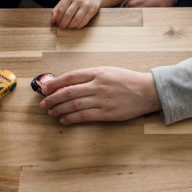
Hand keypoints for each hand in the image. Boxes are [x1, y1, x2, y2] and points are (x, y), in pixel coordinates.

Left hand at [39, 67, 160, 123]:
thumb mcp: (108, 71)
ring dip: (59, 110)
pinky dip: (71, 118)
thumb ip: (89, 76)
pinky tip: (64, 120)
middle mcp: (98, 85)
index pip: (70, 77)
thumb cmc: (126, 80)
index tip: (45, 89)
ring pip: (74, 105)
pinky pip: (84, 116)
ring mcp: (103, 100)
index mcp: (97, 72)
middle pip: (68, 92)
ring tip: (51, 113)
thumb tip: (68, 83)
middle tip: (43, 104)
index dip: (55, 84)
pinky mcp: (108, 113)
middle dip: (52, 99)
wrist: (147, 91)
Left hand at [51, 0, 100, 28]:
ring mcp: (85, 6)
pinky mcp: (91, 11)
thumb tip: (53, 20)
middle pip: (68, 15)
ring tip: (68, 27)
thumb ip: (58, 8)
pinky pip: (84, 21)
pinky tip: (76, 26)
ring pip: (76, 19)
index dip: (58, 18)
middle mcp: (78, 0)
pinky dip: (78, 26)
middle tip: (62, 27)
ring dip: (71, 26)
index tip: (57, 23)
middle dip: (63, 23)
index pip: (61, 9)